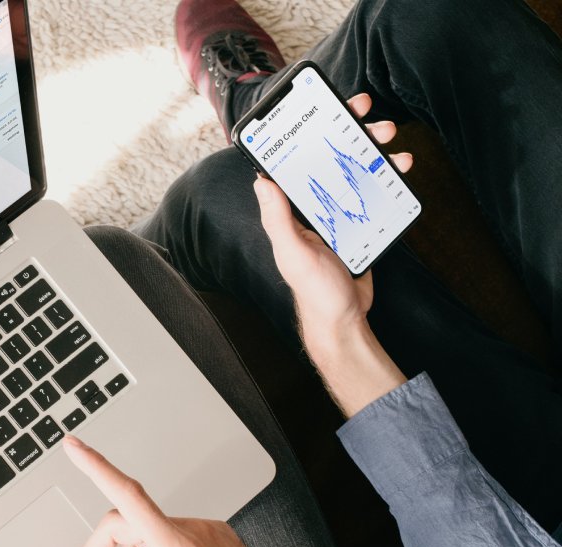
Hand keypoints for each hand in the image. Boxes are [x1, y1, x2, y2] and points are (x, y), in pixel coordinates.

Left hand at [254, 94, 408, 415]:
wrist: (344, 321)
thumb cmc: (313, 292)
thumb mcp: (293, 253)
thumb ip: (278, 218)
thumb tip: (261, 181)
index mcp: (292, 209)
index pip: (300, 159)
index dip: (314, 130)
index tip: (331, 108)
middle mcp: (314, 206)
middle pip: (332, 157)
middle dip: (353, 133)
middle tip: (373, 121)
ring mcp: (339, 213)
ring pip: (357, 169)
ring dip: (375, 151)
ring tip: (392, 144)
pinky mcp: (360, 223)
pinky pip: (374, 192)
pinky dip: (387, 177)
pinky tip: (400, 170)